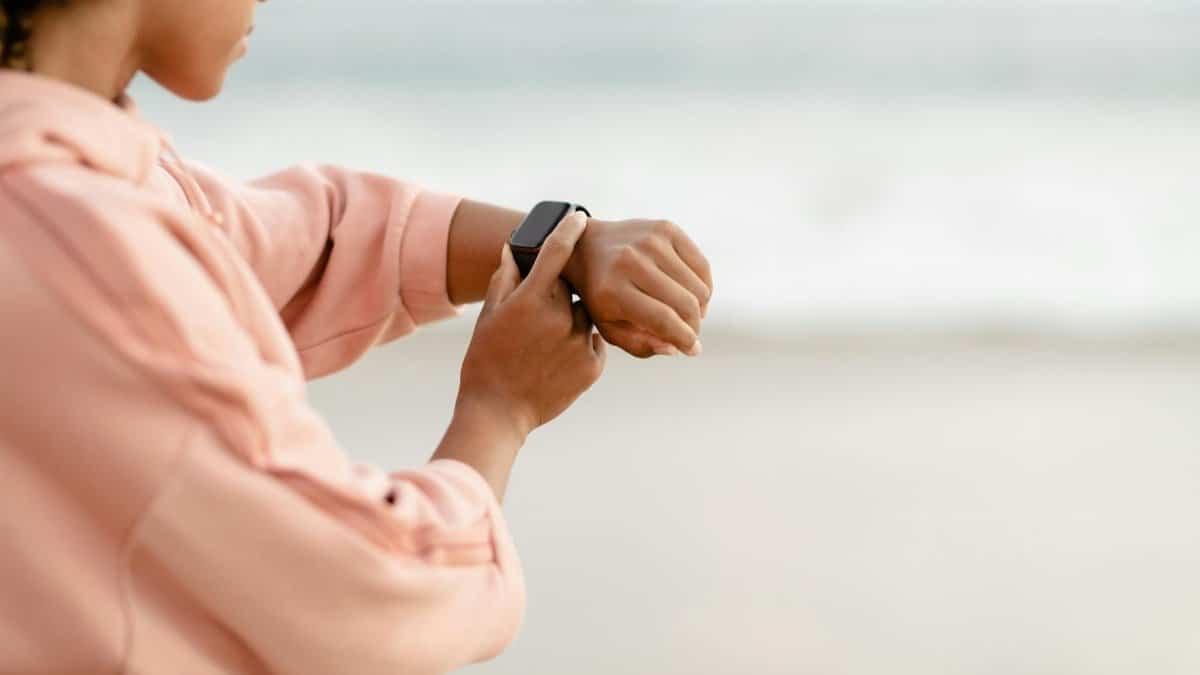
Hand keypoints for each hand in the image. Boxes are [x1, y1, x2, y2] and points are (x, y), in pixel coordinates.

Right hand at [457, 211, 606, 437]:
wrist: (499, 412)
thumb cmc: (486, 361)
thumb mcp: (488, 317)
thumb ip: (504, 279)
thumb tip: (512, 250)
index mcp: (530, 301)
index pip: (557, 253)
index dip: (569, 231)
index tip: (579, 218)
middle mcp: (560, 318)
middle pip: (573, 289)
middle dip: (561, 294)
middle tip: (539, 317)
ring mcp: (580, 342)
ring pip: (587, 315)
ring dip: (573, 320)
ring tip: (546, 344)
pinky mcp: (594, 365)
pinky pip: (595, 341)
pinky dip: (581, 344)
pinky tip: (557, 359)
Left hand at [562, 217, 712, 357]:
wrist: (587, 247)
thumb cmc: (600, 295)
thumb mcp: (608, 326)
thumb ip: (639, 345)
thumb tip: (675, 348)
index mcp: (612, 290)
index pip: (662, 319)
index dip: (684, 339)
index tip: (693, 349)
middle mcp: (631, 262)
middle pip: (684, 303)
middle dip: (694, 326)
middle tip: (691, 333)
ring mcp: (650, 242)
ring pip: (697, 286)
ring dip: (700, 307)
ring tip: (690, 315)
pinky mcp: (666, 228)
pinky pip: (701, 265)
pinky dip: (704, 285)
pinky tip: (693, 295)